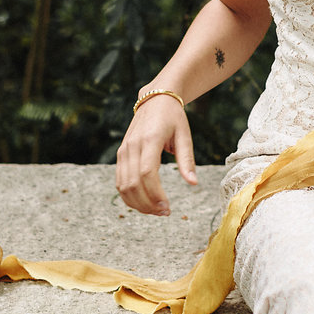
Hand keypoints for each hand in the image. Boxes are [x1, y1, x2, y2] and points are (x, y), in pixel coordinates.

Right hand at [116, 94, 196, 216]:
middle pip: (133, 183)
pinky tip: (145, 203)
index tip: (168, 207)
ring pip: (123, 186)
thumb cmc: (173, 117)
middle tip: (165, 213)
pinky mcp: (120, 155)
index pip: (146, 173)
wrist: (154, 100)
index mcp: (149, 139)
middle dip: (147, 204)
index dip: (155, 194)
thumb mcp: (184, 135)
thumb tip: (193, 183)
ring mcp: (123, 151)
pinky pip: (120, 182)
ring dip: (138, 203)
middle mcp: (132, 146)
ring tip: (156, 211)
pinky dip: (129, 197)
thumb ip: (187, 160)